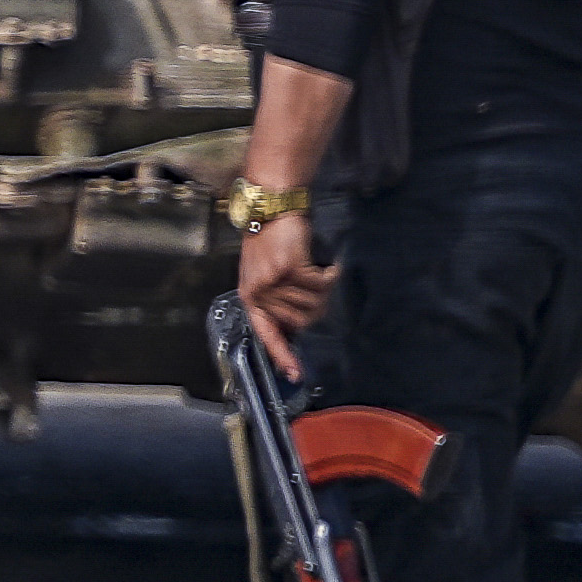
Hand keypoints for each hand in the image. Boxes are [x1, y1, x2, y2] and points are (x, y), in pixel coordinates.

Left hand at [232, 204, 332, 372]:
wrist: (271, 207)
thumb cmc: (269, 238)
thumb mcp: (262, 271)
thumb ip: (275, 298)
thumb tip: (296, 325)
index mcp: (251, 297)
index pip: (266, 333)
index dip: (282, 355)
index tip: (295, 374)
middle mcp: (259, 292)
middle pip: (301, 320)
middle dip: (318, 306)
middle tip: (321, 287)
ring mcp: (273, 281)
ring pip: (313, 303)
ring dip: (324, 289)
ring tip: (321, 272)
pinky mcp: (289, 268)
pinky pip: (321, 285)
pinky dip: (330, 276)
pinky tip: (329, 266)